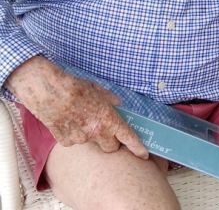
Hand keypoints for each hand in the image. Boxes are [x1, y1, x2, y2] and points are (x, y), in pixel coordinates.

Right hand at [6, 57, 147, 158]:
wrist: (50, 92)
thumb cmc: (76, 88)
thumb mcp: (99, 90)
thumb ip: (111, 100)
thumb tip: (118, 104)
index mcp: (109, 119)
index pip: (128, 137)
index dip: (137, 147)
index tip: (144, 155)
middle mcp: (97, 132)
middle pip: (111, 147)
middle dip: (112, 142)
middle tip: (106, 131)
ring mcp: (81, 139)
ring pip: (91, 143)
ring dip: (90, 135)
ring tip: (80, 119)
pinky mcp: (66, 141)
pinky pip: (74, 141)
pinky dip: (73, 134)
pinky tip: (67, 121)